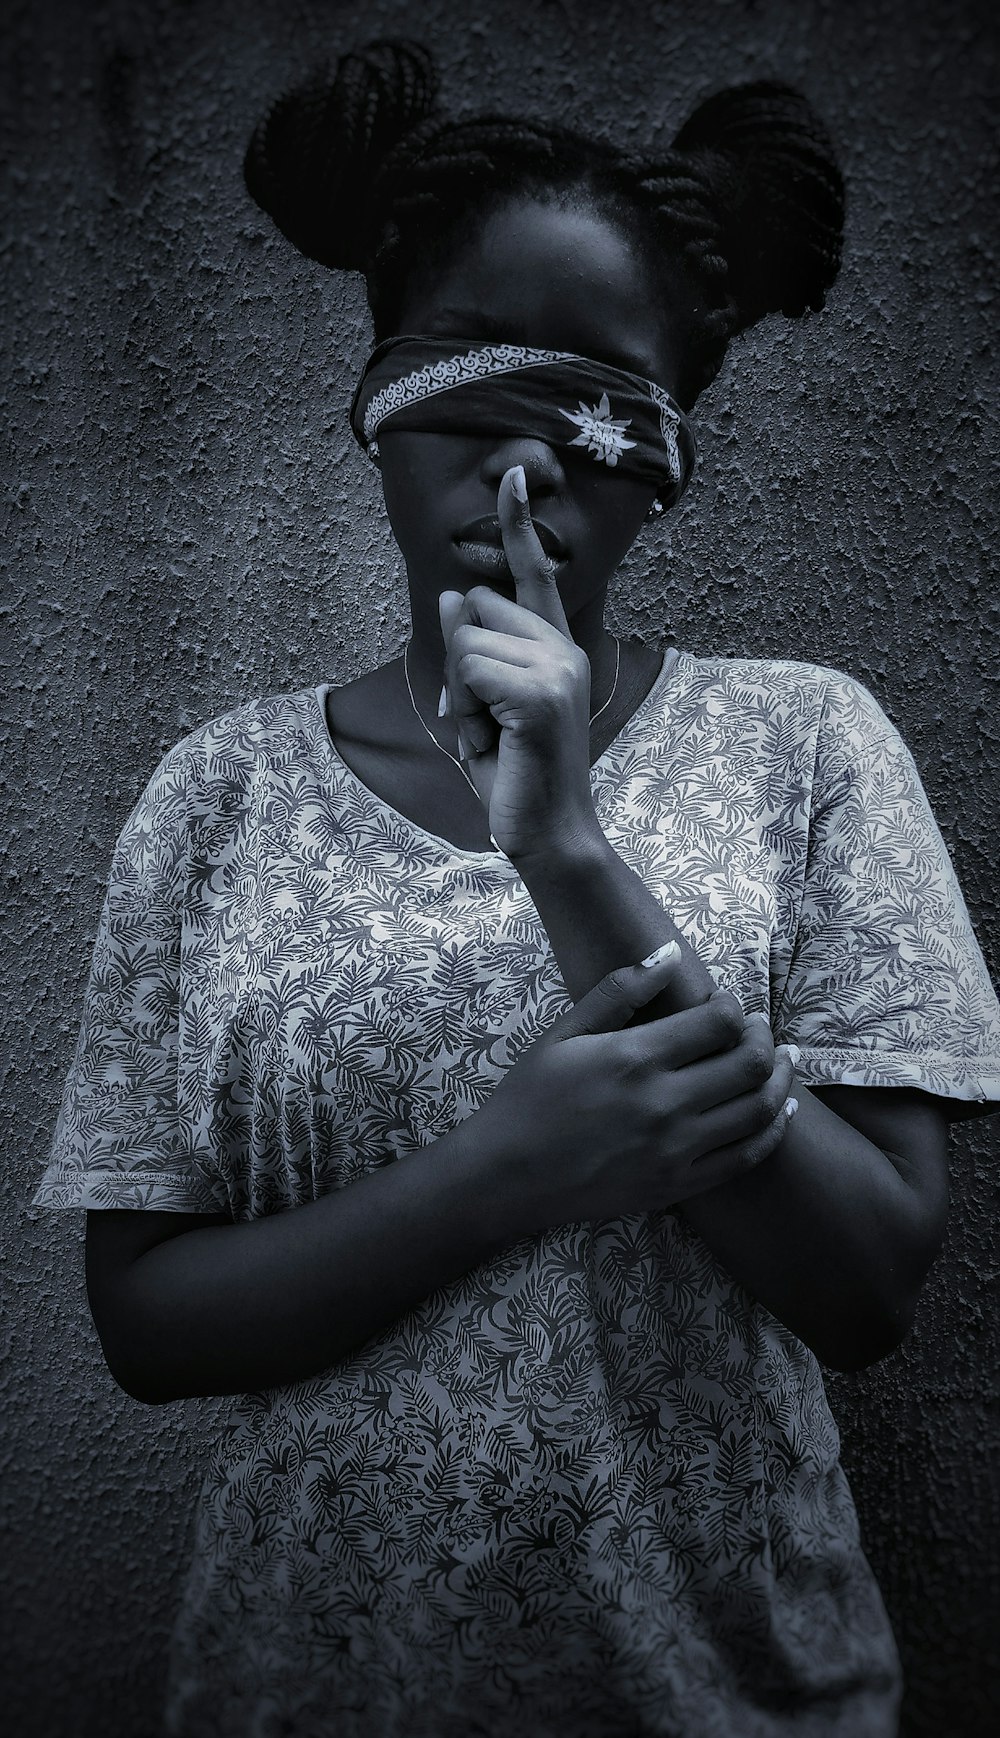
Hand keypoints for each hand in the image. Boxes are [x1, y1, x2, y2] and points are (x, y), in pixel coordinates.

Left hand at [438, 465, 601, 862]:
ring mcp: (557, 667)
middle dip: (460, 666)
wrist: (549, 832)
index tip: (513, 473)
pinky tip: (496, 741)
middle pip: (473, 609)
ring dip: (461, 695)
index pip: (533, 573)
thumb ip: (471, 651)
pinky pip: (469, 671)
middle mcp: (562, 647)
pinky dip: (466, 710)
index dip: (518, 523)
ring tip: (492, 735)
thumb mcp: (481, 706)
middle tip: (488, 720)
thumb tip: (454, 595)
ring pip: (464, 642)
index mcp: (554, 647)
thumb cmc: (515, 773)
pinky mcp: (542, 692)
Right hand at [476, 945, 797, 1225]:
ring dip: (780, 1078)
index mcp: (635, 1057)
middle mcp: (664, 1103)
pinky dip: (773, 1130)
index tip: (727, 1004)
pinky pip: (746, 1157)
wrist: (506, 1175)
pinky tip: (781, 1109)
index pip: (719, 1022)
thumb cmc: (531, 1098)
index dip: (734, 1006)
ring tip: (781, 1060)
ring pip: (758, 1109)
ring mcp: (675, 1150)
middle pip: (749, 1062)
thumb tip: (671, 953)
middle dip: (764, 1037)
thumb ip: (621, 989)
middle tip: (759, 1028)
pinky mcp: (679, 1186)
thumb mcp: (565, 1033)